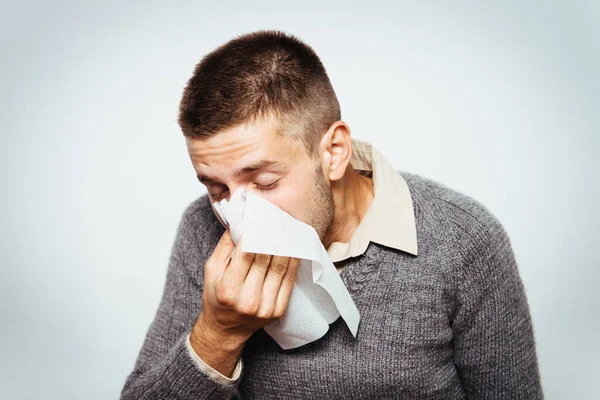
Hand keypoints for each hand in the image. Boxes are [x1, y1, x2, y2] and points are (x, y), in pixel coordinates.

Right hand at [194, 228, 300, 345]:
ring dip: (286, 246)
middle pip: (265, 259)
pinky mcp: (278, 310)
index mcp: (228, 289)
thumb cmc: (217, 296)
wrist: (226, 329)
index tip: (262, 218)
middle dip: (272, 237)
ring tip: (289, 229)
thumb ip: (224, 246)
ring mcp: (265, 307)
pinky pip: (289, 280)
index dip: (256, 234)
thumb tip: (239, 222)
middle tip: (279, 219)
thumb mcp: (212, 270)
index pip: (246, 254)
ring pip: (280, 267)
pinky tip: (294, 248)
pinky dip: (293, 262)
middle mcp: (248, 299)